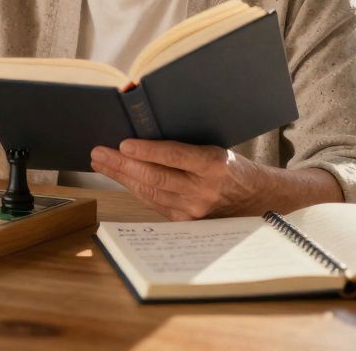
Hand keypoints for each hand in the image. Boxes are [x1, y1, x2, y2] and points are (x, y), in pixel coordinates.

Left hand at [90, 139, 261, 220]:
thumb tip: (144, 134)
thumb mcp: (214, 149)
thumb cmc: (231, 167)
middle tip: (99, 152)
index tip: (123, 144)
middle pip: (155, 177)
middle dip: (122, 164)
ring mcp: (194, 209)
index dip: (147, 151)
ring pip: (150, 191)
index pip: (174, 156)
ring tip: (101, 163)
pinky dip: (134, 188)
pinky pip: (154, 202)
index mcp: (213, 165)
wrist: (256, 198)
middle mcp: (203, 190)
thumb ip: (184, 147)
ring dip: (122, 177)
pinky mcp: (186, 220)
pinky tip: (121, 177)